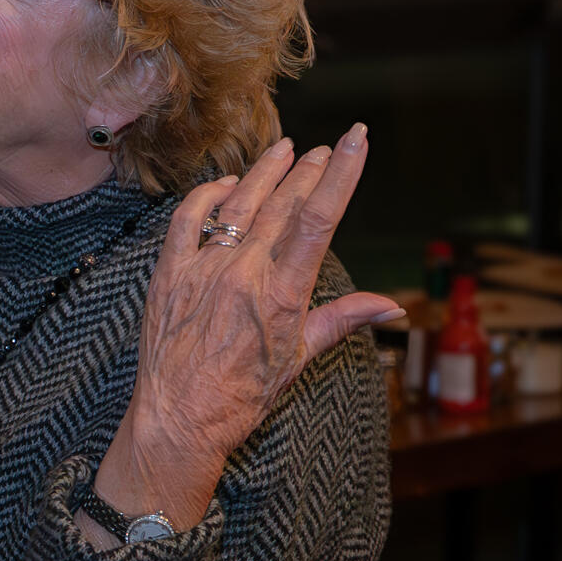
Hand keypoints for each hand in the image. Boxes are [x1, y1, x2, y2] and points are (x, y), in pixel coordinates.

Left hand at [97, 127, 402, 532]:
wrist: (178, 420)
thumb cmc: (240, 398)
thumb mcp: (298, 360)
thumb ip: (342, 320)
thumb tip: (393, 307)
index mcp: (281, 295)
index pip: (319, 220)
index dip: (341, 174)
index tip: (355, 140)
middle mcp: (242, 275)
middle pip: (282, 205)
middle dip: (308, 171)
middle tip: (327, 146)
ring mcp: (201, 271)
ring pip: (237, 205)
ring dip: (264, 173)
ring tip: (285, 149)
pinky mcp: (167, 275)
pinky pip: (186, 220)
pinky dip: (207, 196)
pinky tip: (225, 184)